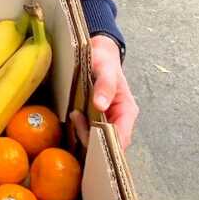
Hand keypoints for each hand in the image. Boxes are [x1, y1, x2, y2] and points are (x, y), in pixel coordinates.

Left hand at [70, 35, 137, 150]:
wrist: (97, 54)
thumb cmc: (104, 61)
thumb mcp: (106, 68)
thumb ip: (106, 85)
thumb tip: (100, 105)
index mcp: (127, 111)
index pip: (121, 139)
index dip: (107, 145)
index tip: (89, 139)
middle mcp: (119, 120)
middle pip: (108, 143)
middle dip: (90, 138)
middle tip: (76, 117)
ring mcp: (107, 121)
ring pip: (97, 140)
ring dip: (83, 133)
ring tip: (73, 114)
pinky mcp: (95, 120)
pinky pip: (88, 132)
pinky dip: (79, 130)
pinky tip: (71, 121)